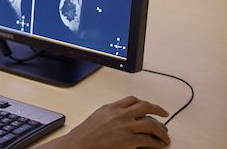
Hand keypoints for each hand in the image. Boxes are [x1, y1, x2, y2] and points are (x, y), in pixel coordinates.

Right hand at [42, 96, 169, 148]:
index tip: (150, 106)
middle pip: (145, 106)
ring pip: (151, 123)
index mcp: (112, 107)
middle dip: (158, 109)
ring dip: (161, 130)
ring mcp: (126, 127)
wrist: (80, 143)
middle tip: (164, 114)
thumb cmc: (85, 133)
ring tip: (164, 135)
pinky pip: (149, 140)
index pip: (132, 100)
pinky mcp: (129, 140)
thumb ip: (111, 114)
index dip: (144, 102)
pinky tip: (159, 145)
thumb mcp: (98, 116)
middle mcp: (121, 114)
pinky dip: (157, 142)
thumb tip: (122, 116)